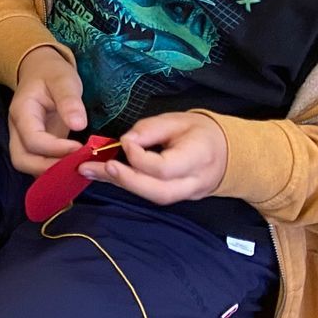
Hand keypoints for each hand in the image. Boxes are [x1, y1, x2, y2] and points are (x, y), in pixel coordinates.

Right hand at [7, 46, 87, 175]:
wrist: (39, 70)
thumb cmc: (52, 73)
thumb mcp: (64, 80)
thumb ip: (70, 100)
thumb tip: (78, 125)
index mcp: (22, 113)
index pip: (33, 140)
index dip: (56, 149)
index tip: (81, 148)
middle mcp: (18, 130)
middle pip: (22, 160)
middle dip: (49, 169)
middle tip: (77, 166)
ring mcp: (24, 139)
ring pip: (28, 165)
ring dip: (51, 173)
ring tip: (77, 168)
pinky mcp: (35, 145)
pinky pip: (39, 164)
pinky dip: (54, 171)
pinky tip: (75, 168)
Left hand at [86, 112, 228, 204]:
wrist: (227, 153)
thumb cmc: (200, 132)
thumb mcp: (178, 120)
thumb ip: (151, 128)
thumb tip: (126, 140)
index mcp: (199, 158)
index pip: (165, 168)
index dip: (139, 157)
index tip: (124, 141)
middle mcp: (194, 183)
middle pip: (159, 192)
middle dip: (125, 181)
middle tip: (95, 167)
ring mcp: (187, 194)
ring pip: (153, 197)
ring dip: (120, 184)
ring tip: (89, 171)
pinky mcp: (177, 197)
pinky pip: (151, 195)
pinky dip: (127, 184)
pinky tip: (104, 174)